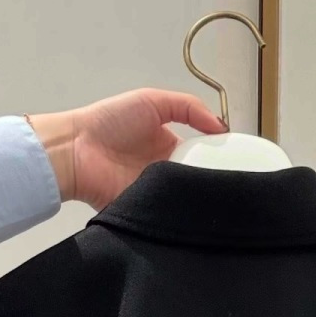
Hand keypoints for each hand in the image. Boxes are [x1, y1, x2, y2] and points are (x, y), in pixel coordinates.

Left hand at [26, 89, 226, 209]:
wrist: (76, 151)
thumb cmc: (111, 122)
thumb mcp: (153, 101)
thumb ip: (189, 108)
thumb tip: (222, 128)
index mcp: (169, 146)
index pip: (202, 156)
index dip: (219, 158)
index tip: (239, 164)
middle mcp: (165, 171)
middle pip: (197, 180)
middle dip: (213, 183)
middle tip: (234, 187)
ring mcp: (155, 193)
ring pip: (185, 200)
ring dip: (198, 199)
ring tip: (221, 202)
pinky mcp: (145, 212)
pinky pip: (167, 216)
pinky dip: (180, 215)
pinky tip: (196, 213)